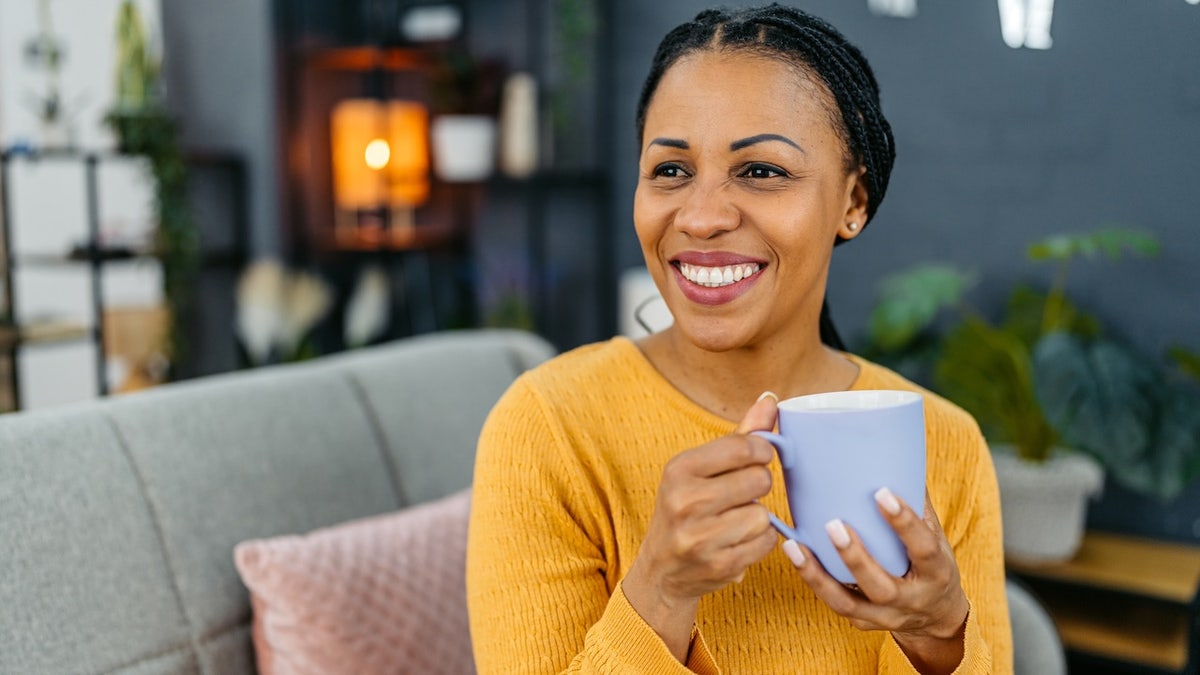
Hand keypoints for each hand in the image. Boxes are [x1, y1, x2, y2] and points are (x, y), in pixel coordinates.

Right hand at [622, 392, 780, 660]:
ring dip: (758, 517)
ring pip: (763, 514)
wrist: (661, 570)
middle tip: (740, 494)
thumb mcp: (700, 469)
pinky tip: (738, 541)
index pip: (744, 447)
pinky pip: (766, 542)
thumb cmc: (686, 508)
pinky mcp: (719, 566)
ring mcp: (700, 537)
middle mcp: (685, 501)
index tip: (757, 458)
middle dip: (758, 486)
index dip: (762, 452)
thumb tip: (771, 399)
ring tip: (735, 520)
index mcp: (679, 469)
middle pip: (759, 480)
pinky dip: (760, 541)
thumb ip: (739, 435)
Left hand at [781, 489, 968, 674]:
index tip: (881, 493)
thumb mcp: (935, 535)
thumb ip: (916, 500)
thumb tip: (895, 450)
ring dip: (818, 576)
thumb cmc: (931, 562)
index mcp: (936, 572)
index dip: (904, 523)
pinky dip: (812, 581)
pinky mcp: (862, 622)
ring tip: (794, 547)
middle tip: (833, 524)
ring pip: (848, 603)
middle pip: (881, 586)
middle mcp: (912, 600)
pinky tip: (794, 555)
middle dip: (855, 557)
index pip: (924, 549)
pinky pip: (834, 603)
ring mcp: (885, 616)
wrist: (937, 617)